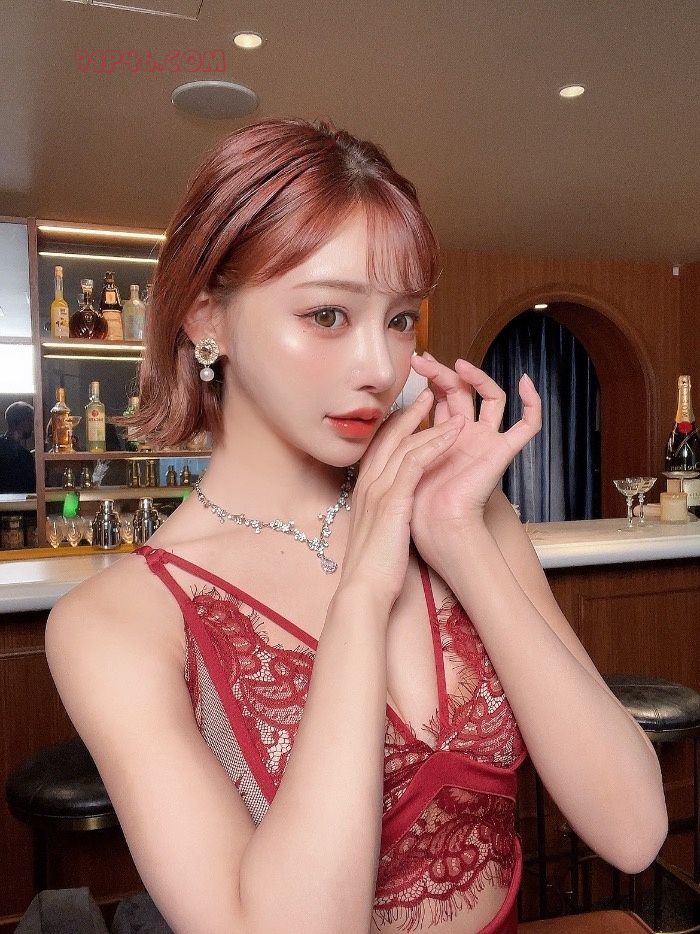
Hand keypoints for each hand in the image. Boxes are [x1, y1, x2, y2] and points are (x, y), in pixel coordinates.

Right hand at [336, 389, 463, 609]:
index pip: (378, 448)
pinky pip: (416, 462)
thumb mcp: (376, 531)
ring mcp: (378, 490)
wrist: (364, 589)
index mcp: (363, 491)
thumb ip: (382, 512)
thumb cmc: (374, 567)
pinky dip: (434, 443)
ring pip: (403, 444)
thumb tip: (392, 507)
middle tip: (426, 393)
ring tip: (444, 402)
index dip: (395, 426)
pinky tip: (452, 432)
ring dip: (426, 421)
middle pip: (388, 438)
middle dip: (408, 413)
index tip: (411, 412)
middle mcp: (367, 484)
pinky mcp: (393, 500)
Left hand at [407, 353, 540, 571]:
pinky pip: (528, 425)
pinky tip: (525, 381)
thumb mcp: (403, 459)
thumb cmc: (415, 504)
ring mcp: (487, 442)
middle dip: (442, 373)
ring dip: (478, 377)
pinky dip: (533, 403)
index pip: (441, 398)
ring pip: (492, 398)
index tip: (413, 366)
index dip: (430, 380)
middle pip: (463, 393)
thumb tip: (389, 412)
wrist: (436, 527)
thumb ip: (403, 435)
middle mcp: (468, 437)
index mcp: (445, 438)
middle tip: (421, 360)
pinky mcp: (503, 452)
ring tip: (459, 364)